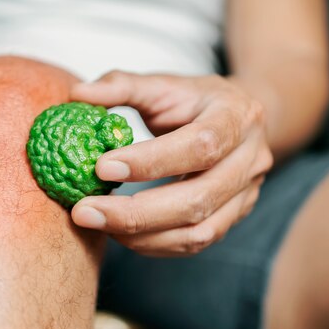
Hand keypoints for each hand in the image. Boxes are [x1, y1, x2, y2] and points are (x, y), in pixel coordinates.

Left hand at [70, 71, 272, 256]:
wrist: (239, 121)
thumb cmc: (195, 101)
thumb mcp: (164, 84)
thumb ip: (122, 85)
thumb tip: (78, 93)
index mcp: (238, 117)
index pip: (200, 145)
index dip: (151, 161)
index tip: (101, 168)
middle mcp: (250, 160)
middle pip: (198, 199)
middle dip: (136, 212)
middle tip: (85, 211)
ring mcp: (246, 195)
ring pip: (198, 232)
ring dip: (141, 235)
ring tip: (97, 223)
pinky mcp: (233, 218)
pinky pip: (194, 243)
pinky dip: (153, 244)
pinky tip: (120, 233)